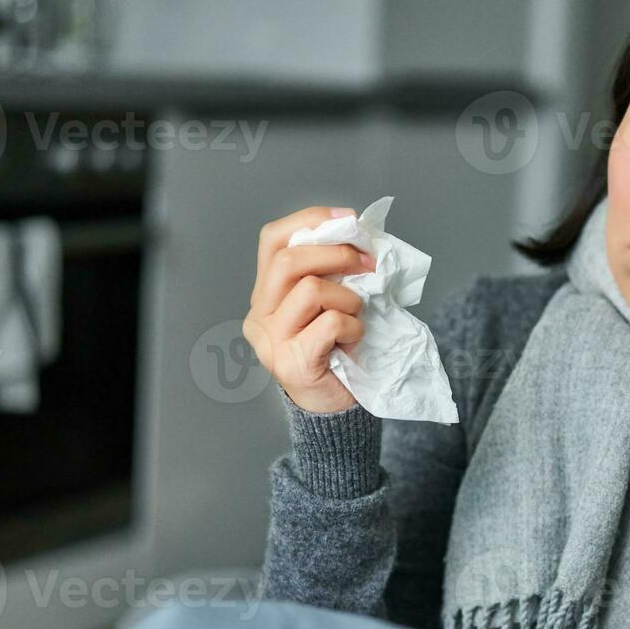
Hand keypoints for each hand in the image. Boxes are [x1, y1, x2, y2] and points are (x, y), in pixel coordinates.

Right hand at [244, 205, 376, 414]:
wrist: (334, 407)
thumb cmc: (336, 350)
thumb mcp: (330, 302)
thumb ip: (331, 272)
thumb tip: (359, 234)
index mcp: (266, 293)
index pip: (273, 239)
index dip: (311, 220)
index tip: (350, 220)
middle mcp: (259, 314)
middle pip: (289, 261)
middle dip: (338, 255)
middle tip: (370, 265)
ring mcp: (271, 340)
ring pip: (310, 290)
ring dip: (349, 298)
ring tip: (357, 314)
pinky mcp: (291, 363)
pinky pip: (329, 323)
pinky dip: (353, 325)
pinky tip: (354, 339)